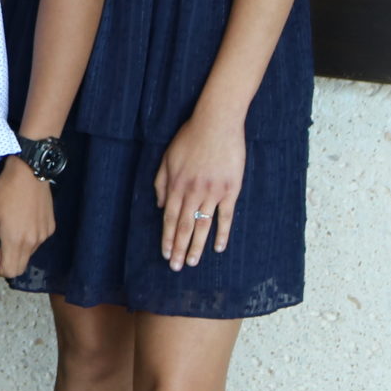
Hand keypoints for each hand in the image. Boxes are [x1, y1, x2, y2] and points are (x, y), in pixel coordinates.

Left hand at [0, 156, 54, 278]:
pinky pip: (37, 242)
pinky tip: (23, 220)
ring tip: (11, 226)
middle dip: (8, 262)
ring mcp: (43, 236)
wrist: (29, 173)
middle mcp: (33, 243)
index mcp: (16, 241)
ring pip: (29, 254)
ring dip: (18, 249)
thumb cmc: (3, 193)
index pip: (10, 272)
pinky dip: (28, 238)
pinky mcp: (50, 228)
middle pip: (20, 267)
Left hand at [155, 109, 244, 269]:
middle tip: (176, 267)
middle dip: (179, 248)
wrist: (216, 124)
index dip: (167, 237)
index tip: (166, 253)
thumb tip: (160, 206)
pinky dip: (222, 233)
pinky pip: (226, 216)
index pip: (170, 218)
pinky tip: (218, 248)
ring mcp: (213, 192)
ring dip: (197, 246)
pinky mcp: (231, 190)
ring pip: (203, 225)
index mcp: (176, 185)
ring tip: (193, 262)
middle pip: (185, 226)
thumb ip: (161, 182)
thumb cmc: (189, 138)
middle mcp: (192, 192)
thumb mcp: (167, 158)